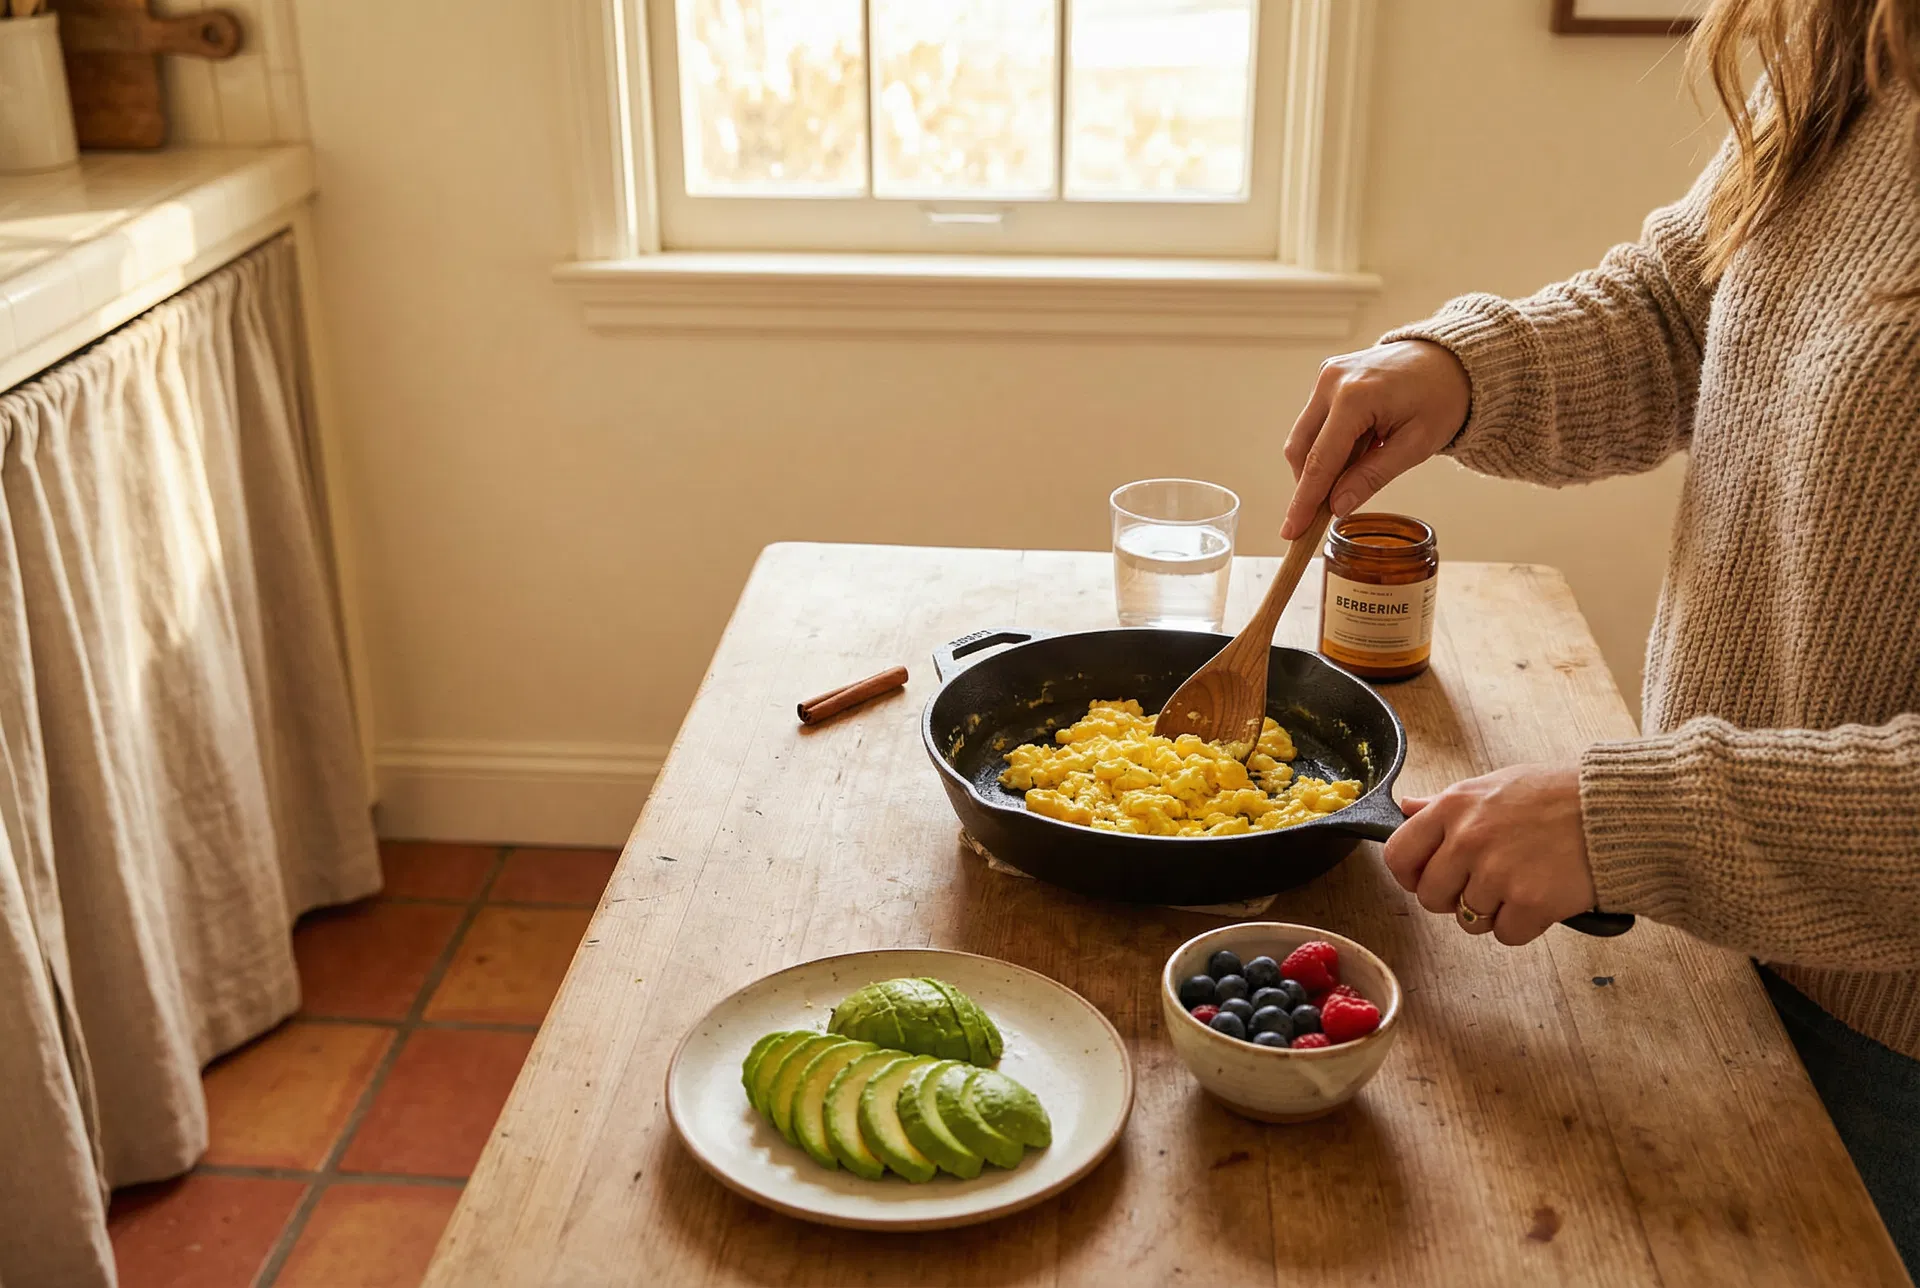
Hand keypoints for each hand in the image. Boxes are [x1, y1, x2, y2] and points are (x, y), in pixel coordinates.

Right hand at [1281, 340, 1471, 539]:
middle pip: (1301, 449)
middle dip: (1310, 484)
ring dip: (1323, 463)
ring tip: (1363, 464)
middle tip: (1328, 511)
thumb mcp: (1416, 445)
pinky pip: (1316, 422)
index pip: (1320, 461)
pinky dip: (1330, 444)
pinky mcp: (1328, 378)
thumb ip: (1372, 476)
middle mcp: (1332, 381)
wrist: (1450, 360)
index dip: (1304, 502)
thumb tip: (1337, 507)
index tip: (1292, 532)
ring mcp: (1327, 375)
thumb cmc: (1442, 398)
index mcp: (1356, 397)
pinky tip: (1360, 447)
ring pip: (1304, 437)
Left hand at [1382, 765, 1596, 945]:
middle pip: (1431, 898)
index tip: (1427, 878)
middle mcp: (1468, 839)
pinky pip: (1507, 935)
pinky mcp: (1530, 902)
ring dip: (1493, 912)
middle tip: (1485, 883)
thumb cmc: (1557, 795)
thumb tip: (1407, 808)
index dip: (1410, 875)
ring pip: (1469, 921)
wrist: (1613, 809)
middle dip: (1454, 899)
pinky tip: (1542, 898)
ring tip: (1522, 883)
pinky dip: (1525, 925)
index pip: (1398, 855)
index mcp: (1453, 807)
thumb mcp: (1493, 785)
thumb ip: (1445, 804)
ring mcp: (1497, 873)